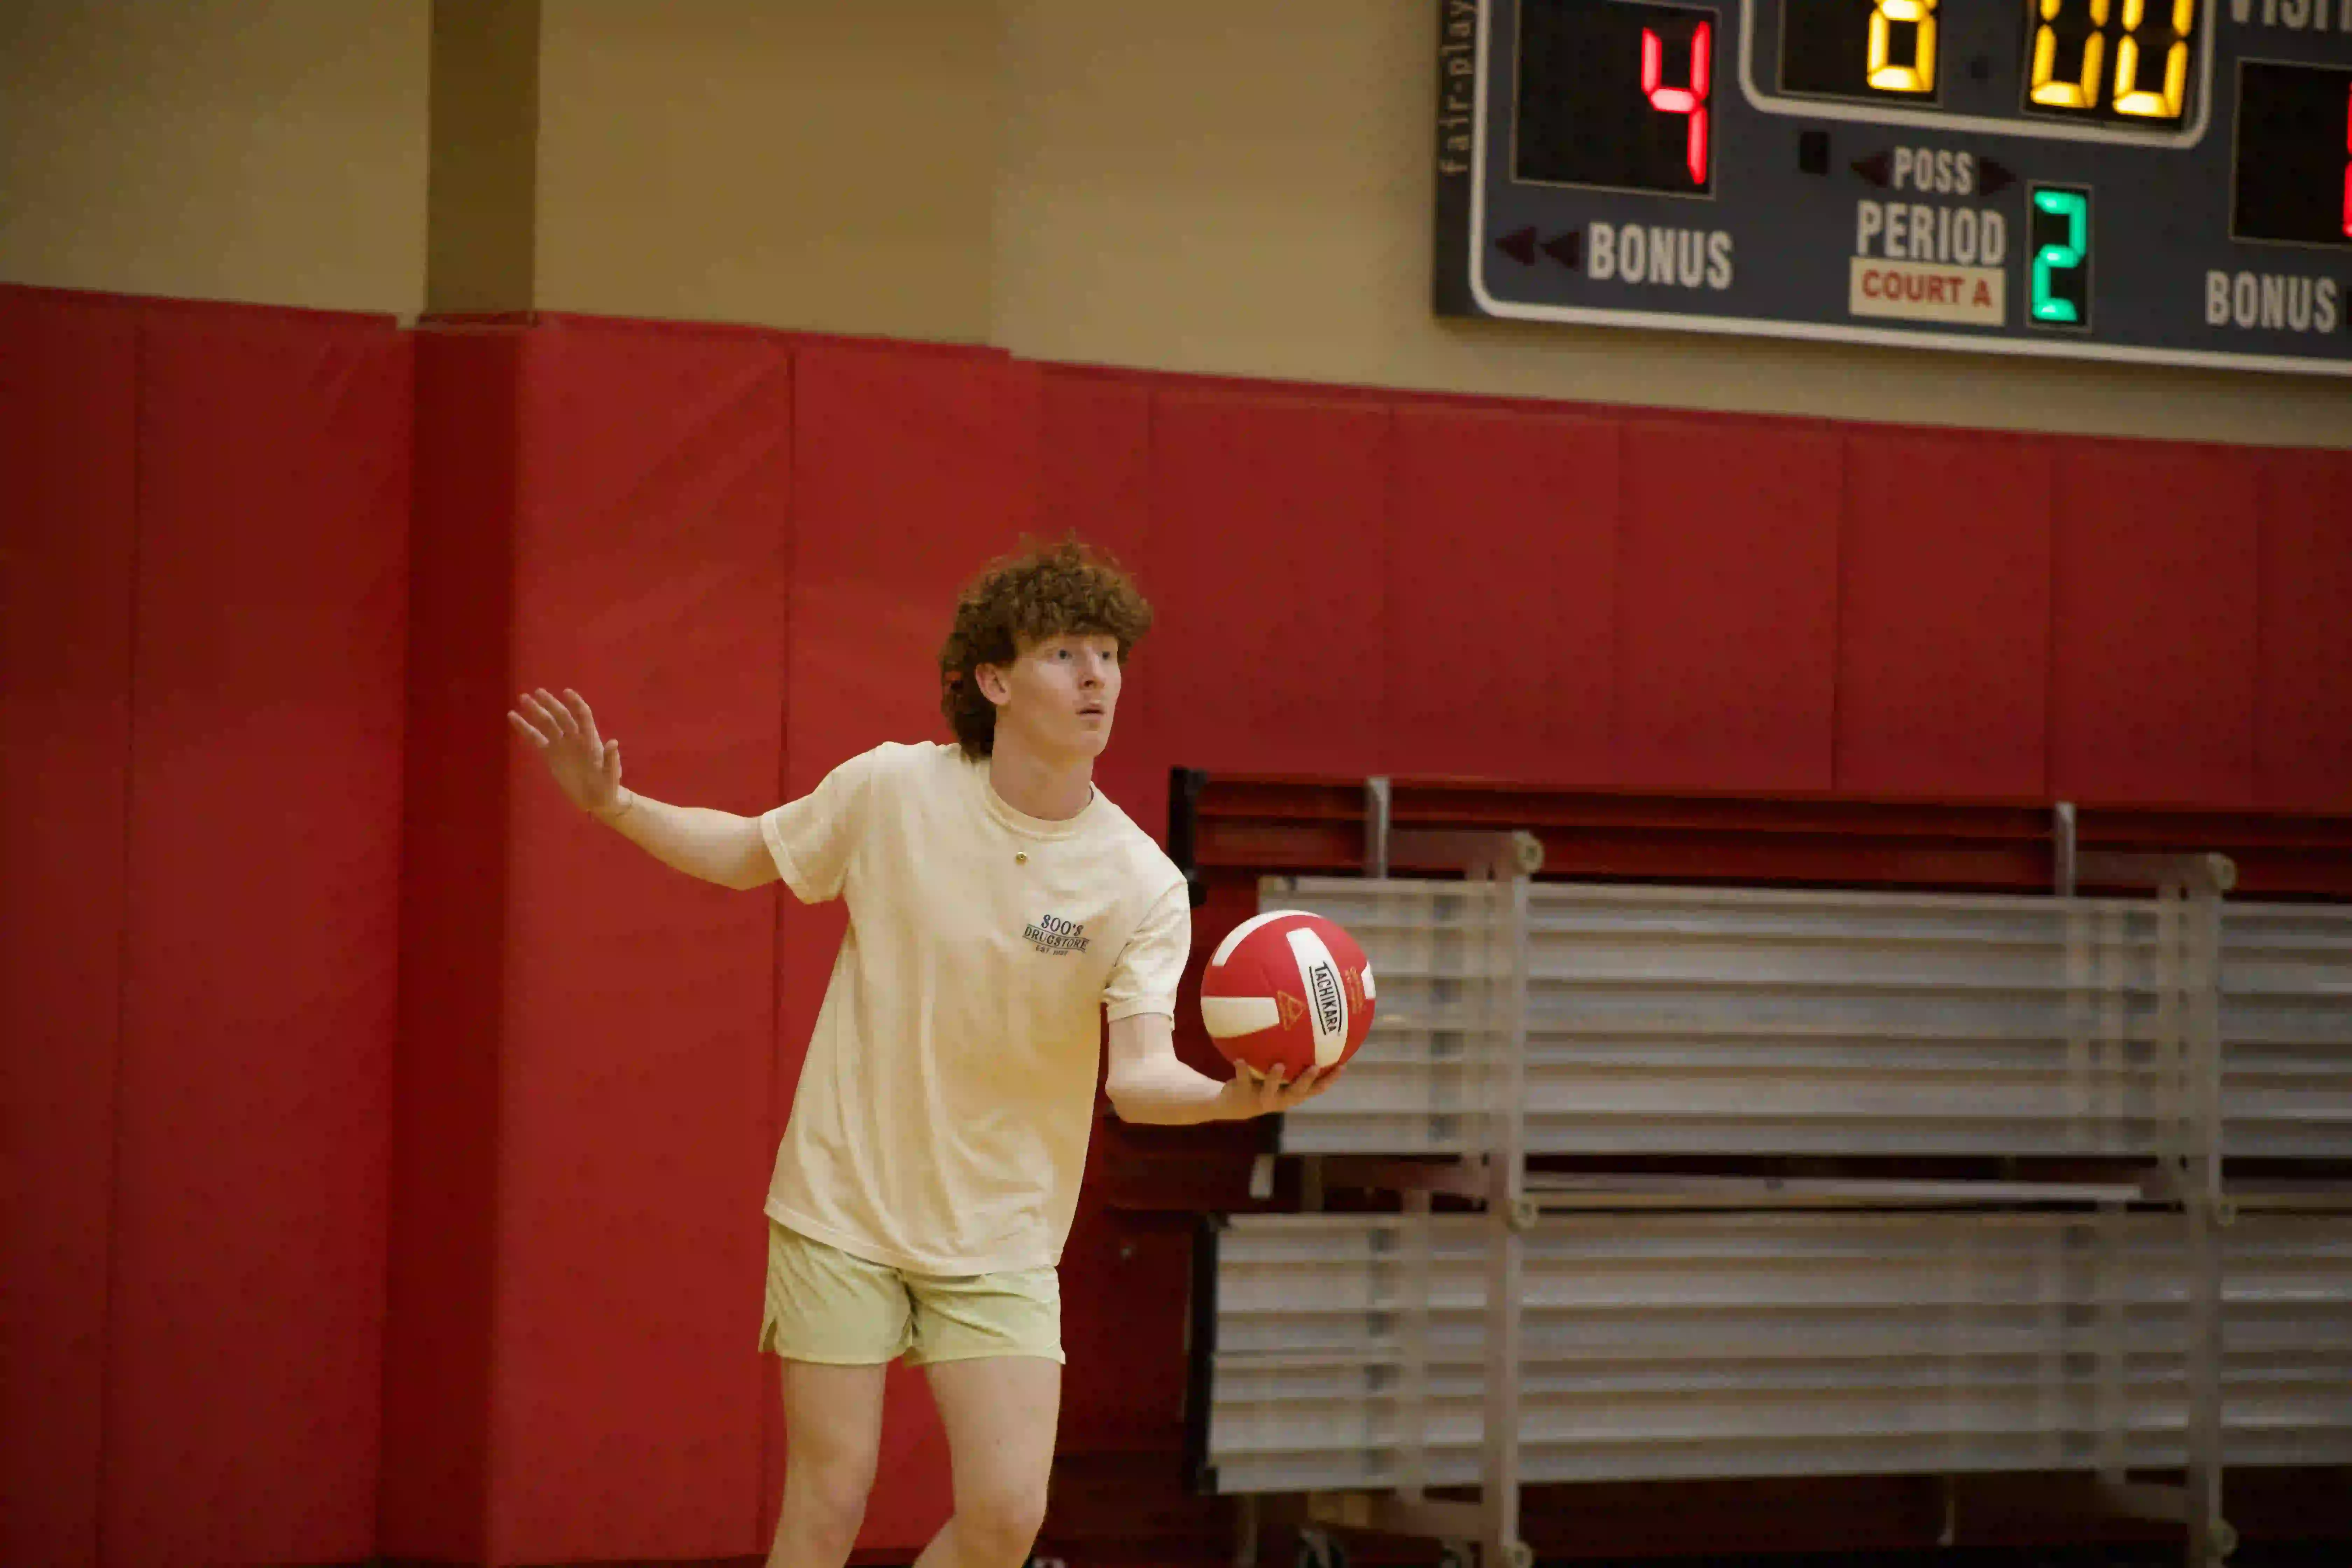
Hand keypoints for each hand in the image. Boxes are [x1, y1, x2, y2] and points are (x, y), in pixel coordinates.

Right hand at [507, 687, 625, 818]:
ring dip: (535, 711)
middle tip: (537, 692)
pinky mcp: (550, 755)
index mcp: (590, 739)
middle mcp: (574, 738)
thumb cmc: (607, 785)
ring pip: (547, 724)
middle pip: (562, 716)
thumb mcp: (611, 774)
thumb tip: (613, 742)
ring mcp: (561, 745)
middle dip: (550, 704)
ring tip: (522, 698)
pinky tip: (513, 717)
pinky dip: (525, 728)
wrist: (596, 798)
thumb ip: (611, 759)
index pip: (583, 716)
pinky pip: (535, 739)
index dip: (576, 703)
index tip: (566, 692)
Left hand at [1219, 1061, 1339, 1119]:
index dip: (1330, 1079)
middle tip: (1315, 1066)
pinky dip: (1242, 1070)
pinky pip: (1243, 1080)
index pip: (1316, 1090)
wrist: (1235, 1105)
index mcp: (1293, 1095)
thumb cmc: (1264, 1084)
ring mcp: (1262, 1099)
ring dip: (1275, 1078)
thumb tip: (1309, 1036)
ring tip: (1279, 1065)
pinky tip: (1240, 1059)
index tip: (1343, 1065)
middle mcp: (1281, 1100)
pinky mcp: (1243, 1094)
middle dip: (1306, 1080)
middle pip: (1297, 1092)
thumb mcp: (1281, 1078)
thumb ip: (1294, 1064)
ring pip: (1270, 1090)